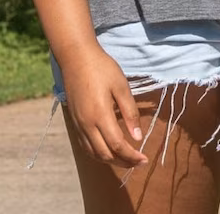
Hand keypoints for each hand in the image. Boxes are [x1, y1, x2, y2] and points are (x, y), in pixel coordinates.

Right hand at [58, 42, 148, 167]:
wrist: (75, 56)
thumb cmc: (101, 68)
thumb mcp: (121, 86)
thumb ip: (130, 112)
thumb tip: (138, 137)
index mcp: (100, 115)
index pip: (117, 146)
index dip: (132, 156)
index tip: (145, 159)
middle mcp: (86, 124)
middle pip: (105, 155)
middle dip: (124, 162)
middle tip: (139, 162)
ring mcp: (78, 124)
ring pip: (94, 153)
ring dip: (111, 161)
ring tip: (127, 160)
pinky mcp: (74, 121)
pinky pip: (85, 146)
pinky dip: (98, 154)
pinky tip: (109, 151)